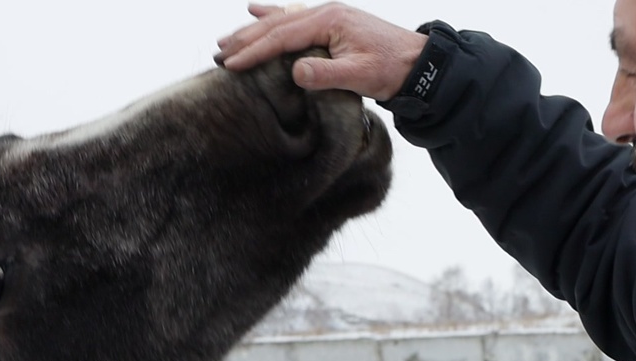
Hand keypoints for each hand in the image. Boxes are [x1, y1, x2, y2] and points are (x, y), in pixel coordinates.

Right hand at [215, 2, 427, 100]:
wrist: (416, 63)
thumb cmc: (391, 69)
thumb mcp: (360, 75)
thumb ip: (326, 74)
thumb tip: (295, 72)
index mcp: (329, 21)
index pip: (282, 37)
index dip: (254, 51)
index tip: (230, 64)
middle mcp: (325, 13)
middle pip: (276, 25)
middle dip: (245, 39)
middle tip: (218, 53)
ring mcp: (327, 16)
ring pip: (281, 21)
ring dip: (253, 30)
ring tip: (227, 39)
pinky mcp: (330, 24)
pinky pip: (293, 18)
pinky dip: (272, 15)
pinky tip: (257, 10)